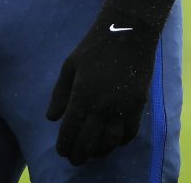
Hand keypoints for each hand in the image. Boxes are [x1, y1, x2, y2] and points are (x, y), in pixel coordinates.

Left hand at [46, 0, 174, 165]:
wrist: (127, 32)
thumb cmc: (94, 46)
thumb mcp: (70, 65)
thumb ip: (60, 93)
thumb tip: (52, 118)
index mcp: (83, 94)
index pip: (71, 129)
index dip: (65, 144)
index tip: (61, 151)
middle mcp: (102, 105)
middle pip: (89, 142)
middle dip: (79, 154)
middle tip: (74, 159)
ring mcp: (122, 106)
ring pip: (110, 142)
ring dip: (99, 152)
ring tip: (92, 153)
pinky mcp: (138, 105)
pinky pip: (129, 133)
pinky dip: (119, 142)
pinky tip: (112, 141)